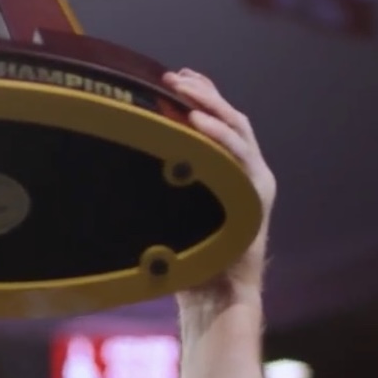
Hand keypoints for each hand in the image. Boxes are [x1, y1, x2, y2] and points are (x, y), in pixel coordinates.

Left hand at [164, 68, 275, 301]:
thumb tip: (122, 170)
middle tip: (173, 76)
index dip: (202, 97)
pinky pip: (238, 156)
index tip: (174, 79)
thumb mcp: (170, 218)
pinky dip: (218, 135)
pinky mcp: (256, 197)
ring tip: (182, 88)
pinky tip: (197, 119)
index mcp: (232, 175)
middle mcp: (249, 174)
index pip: (220, 124)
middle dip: (203, 92)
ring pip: (237, 129)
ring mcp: (255, 184)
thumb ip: (162, 191)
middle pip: (230, 119)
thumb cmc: (188, 267)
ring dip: (209, 103)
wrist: (215, 301)